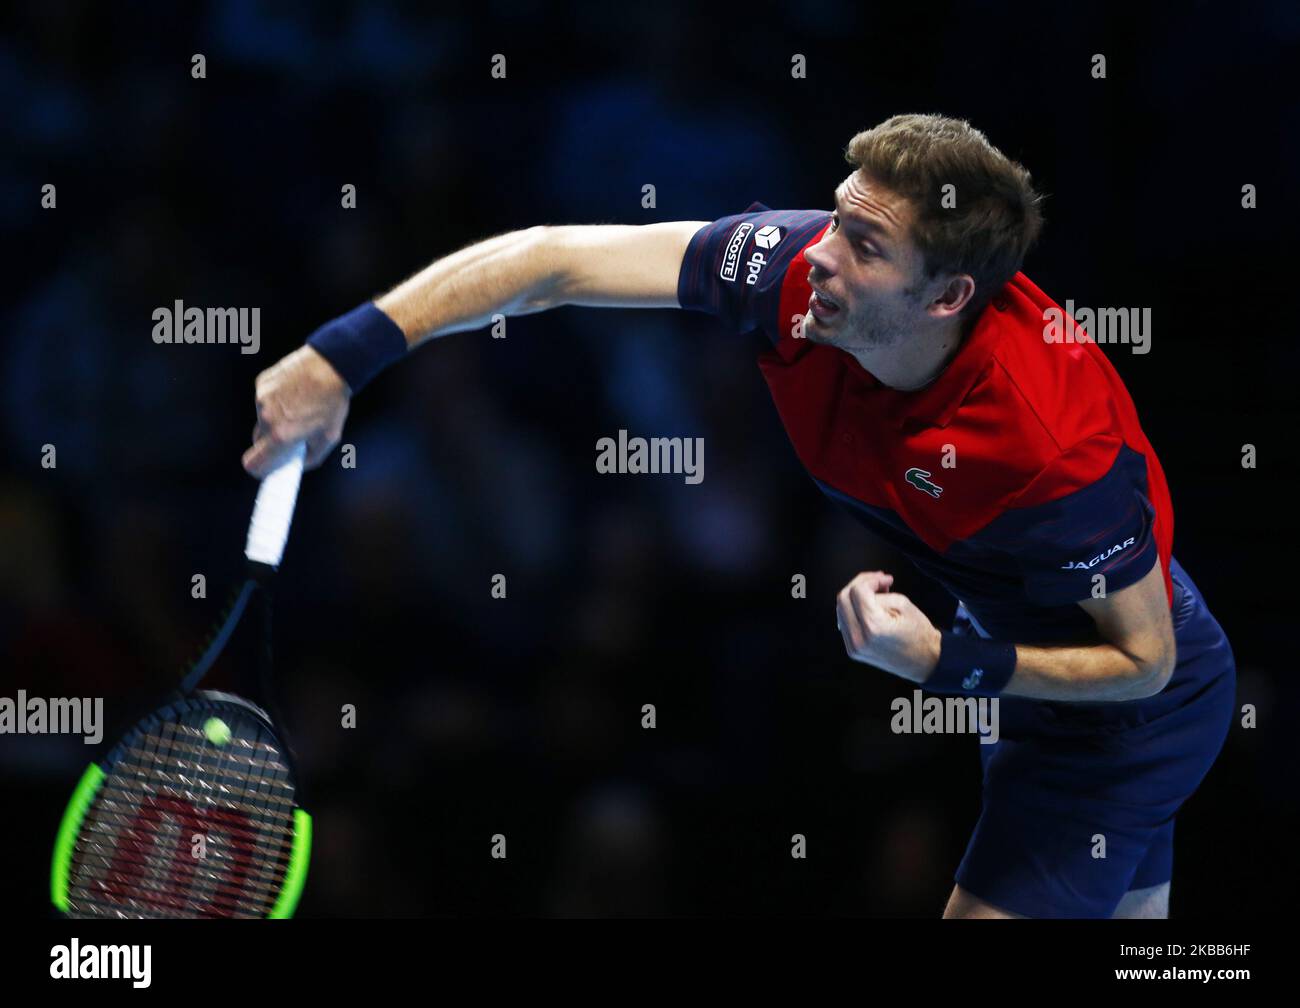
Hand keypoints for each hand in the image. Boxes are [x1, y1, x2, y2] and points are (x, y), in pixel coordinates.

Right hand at [242, 345, 350, 476]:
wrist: (331, 365)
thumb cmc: (332, 402)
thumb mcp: (329, 438)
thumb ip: (310, 458)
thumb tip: (296, 464)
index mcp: (281, 436)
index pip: (253, 464)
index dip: (259, 469)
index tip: (266, 469)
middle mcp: (267, 418)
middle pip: (258, 441)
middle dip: (272, 442)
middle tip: (291, 436)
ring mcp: (262, 399)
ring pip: (263, 419)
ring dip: (276, 419)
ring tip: (299, 407)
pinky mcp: (261, 383)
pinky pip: (264, 400)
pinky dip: (276, 401)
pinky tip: (294, 392)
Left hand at [835, 571, 941, 682]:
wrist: (925, 662)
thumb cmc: (919, 634)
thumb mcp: (904, 605)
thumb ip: (880, 593)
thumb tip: (868, 587)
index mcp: (873, 626)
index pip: (858, 591)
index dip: (870, 580)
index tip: (884, 579)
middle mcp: (859, 638)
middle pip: (843, 598)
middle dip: (860, 584)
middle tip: (878, 581)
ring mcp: (854, 646)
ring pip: (841, 609)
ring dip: (855, 596)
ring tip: (876, 593)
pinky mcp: (853, 650)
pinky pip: (845, 622)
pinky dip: (854, 610)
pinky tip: (869, 607)